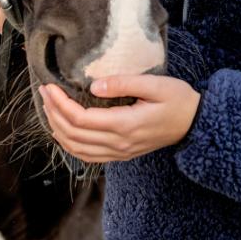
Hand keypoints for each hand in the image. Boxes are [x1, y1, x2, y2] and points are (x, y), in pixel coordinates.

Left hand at [39, 75, 200, 163]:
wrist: (195, 124)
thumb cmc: (178, 100)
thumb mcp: (155, 85)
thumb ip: (124, 84)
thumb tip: (93, 86)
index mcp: (126, 125)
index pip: (81, 119)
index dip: (60, 104)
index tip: (50, 87)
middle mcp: (119, 143)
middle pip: (74, 134)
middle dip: (54, 113)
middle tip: (45, 93)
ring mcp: (120, 152)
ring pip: (77, 148)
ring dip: (58, 129)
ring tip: (49, 108)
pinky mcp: (121, 154)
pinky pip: (88, 156)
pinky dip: (70, 145)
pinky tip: (63, 131)